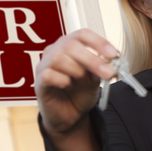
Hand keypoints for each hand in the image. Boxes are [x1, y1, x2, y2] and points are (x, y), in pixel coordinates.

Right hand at [34, 29, 117, 150]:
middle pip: (70, 45)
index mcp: (70, 45)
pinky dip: (63, 80)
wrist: (71, 116)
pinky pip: (48, 75)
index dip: (99, 42)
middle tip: (107, 73)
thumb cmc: (80, 93)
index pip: (82, 34)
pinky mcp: (38, 81)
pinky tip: (68, 86)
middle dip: (92, 60)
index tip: (113, 54)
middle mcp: (55, 51)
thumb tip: (110, 61)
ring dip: (77, 71)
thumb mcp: (95, 78)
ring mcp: (44, 65)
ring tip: (84, 82)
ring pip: (58, 58)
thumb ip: (100, 68)